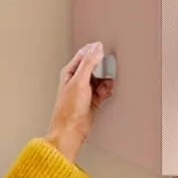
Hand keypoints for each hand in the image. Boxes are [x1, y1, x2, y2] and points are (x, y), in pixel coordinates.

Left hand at [45, 43, 112, 164]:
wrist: (71, 130)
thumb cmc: (69, 109)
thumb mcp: (80, 81)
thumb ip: (89, 63)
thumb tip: (96, 47)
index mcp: (70, 72)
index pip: (84, 54)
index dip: (95, 51)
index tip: (105, 51)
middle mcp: (77, 80)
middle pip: (95, 66)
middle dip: (104, 68)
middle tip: (107, 71)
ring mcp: (86, 90)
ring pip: (102, 78)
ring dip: (107, 80)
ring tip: (107, 85)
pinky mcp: (93, 99)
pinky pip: (105, 90)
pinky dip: (108, 90)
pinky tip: (107, 93)